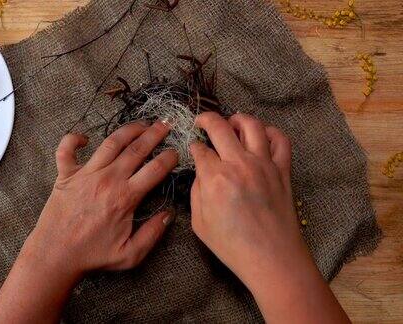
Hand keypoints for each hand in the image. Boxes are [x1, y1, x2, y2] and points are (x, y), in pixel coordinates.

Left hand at [0, 121, 177, 322]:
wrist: (56, 255)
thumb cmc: (92, 255)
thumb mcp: (130, 254)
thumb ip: (153, 234)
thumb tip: (169, 215)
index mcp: (125, 197)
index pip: (155, 170)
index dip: (169, 158)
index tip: (176, 152)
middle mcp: (107, 179)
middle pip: (136, 149)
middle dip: (154, 134)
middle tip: (165, 124)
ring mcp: (85, 174)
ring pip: (110, 143)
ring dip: (128, 130)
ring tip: (141, 124)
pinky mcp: (65, 175)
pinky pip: (66, 149)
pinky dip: (73, 139)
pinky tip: (85, 138)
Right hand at [189, 112, 348, 323]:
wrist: (272, 258)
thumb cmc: (233, 246)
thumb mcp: (199, 223)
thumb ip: (196, 191)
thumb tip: (201, 172)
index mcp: (215, 178)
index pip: (200, 149)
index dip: (193, 146)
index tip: (193, 149)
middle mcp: (239, 164)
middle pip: (220, 126)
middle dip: (206, 119)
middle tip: (202, 122)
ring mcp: (264, 164)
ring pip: (252, 124)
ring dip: (237, 119)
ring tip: (231, 124)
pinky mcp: (282, 169)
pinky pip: (280, 140)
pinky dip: (270, 132)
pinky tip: (260, 136)